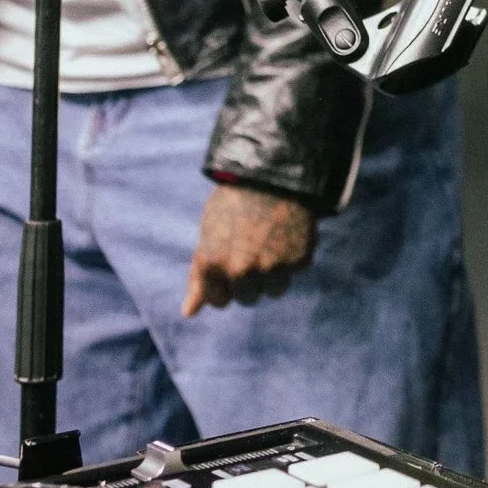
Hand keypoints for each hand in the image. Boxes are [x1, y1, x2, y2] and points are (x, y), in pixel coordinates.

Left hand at [181, 184, 317, 313]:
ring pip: (274, 290)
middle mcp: (241, 271)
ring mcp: (272, 267)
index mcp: (213, 265)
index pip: (219, 301)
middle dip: (250, 280)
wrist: (273, 173)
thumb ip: (199, 276)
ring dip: (274, 273)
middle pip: (247, 298)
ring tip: (272, 242)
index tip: (231, 263)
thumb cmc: (233, 202)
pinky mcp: (298, 260)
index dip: (225, 283)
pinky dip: (293, 257)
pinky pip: (295, 271)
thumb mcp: (208, 235)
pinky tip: (287, 234)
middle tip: (254, 249)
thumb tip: (188, 313)